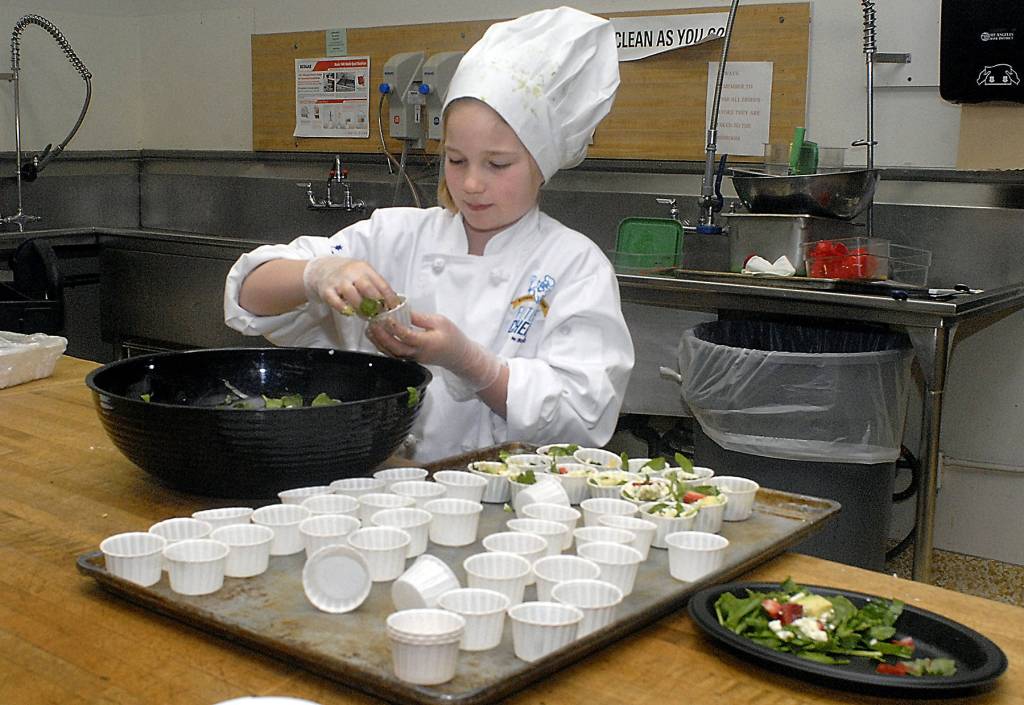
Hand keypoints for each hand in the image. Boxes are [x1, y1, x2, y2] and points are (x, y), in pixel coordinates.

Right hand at [302, 256, 399, 316]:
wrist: (322, 268)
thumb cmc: (347, 274)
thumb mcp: (363, 274)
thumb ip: (376, 286)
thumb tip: (394, 302)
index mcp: (365, 269)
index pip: (382, 284)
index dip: (390, 299)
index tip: (395, 310)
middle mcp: (352, 273)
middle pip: (368, 289)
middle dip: (377, 305)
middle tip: (381, 316)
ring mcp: (338, 281)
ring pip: (353, 296)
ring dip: (362, 309)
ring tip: (366, 316)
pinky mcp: (327, 290)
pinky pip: (336, 302)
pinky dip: (344, 309)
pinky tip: (350, 313)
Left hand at [367, 310, 503, 391]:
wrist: (459, 356)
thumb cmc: (452, 337)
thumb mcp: (439, 321)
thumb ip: (419, 317)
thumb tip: (402, 310)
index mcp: (426, 342)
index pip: (406, 335)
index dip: (394, 327)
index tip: (385, 317)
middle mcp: (418, 353)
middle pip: (395, 347)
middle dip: (381, 336)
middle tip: (372, 323)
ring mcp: (413, 358)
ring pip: (392, 353)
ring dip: (379, 342)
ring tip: (370, 330)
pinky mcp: (411, 360)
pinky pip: (395, 355)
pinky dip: (384, 347)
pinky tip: (377, 338)